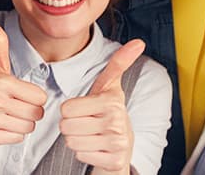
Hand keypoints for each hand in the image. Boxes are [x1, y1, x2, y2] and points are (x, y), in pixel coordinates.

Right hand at [0, 18, 47, 146]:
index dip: (32, 97)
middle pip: (36, 114)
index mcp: (1, 82)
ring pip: (28, 128)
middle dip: (28, 111)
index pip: (40, 97)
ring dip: (21, 124)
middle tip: (12, 106)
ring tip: (6, 116)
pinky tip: (0, 126)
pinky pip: (17, 139)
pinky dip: (12, 135)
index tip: (17, 94)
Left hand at [59, 40, 145, 173]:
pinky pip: (80, 156)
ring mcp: (117, 143)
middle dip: (71, 126)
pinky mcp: (114, 161)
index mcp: (112, 101)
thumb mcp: (109, 86)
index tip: (85, 110)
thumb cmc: (107, 112)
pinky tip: (96, 149)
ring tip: (91, 136)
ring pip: (72, 142)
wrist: (122, 145)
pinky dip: (84, 154)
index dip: (70, 110)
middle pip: (66, 126)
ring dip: (76, 141)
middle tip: (86, 124)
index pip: (66, 108)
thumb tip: (138, 42)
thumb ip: (118, 63)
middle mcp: (117, 122)